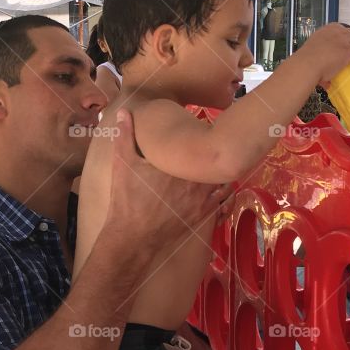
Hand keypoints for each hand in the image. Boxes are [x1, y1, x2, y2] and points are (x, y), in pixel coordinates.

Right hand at [105, 109, 233, 263]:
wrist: (132, 238)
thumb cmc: (127, 200)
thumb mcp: (122, 165)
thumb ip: (124, 136)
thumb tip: (124, 111)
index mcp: (180, 165)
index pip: (203, 144)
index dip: (206, 135)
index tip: (204, 128)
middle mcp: (196, 181)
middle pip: (218, 160)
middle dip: (218, 151)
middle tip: (217, 142)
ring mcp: (203, 200)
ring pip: (225, 179)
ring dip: (223, 170)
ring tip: (221, 161)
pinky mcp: (203, 215)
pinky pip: (225, 201)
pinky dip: (227, 192)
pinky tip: (224, 186)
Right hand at [291, 22, 349, 86]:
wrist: (306, 66)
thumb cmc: (305, 62)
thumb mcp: (313, 52)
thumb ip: (319, 57)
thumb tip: (324, 75)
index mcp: (326, 30)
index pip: (342, 30)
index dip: (347, 38)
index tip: (346, 45)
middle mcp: (336, 32)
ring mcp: (344, 41)